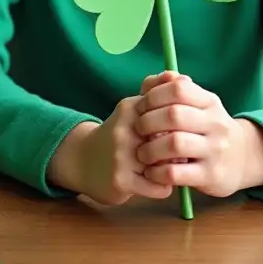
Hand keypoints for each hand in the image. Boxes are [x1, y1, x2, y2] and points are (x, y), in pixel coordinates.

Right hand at [48, 99, 173, 205]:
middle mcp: (125, 129)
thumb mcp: (133, 108)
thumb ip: (155, 91)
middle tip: (175, 154)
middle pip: (173, 140)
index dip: (181, 127)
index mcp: (131, 108)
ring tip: (162, 167)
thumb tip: (180, 75)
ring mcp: (121, 155)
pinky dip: (161, 187)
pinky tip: (152, 182)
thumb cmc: (118, 134)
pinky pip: (160, 188)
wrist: (81, 160)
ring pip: (169, 166)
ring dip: (170, 169)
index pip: (172, 114)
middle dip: (179, 149)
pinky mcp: (121, 180)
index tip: (179, 133)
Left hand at [133, 71, 249, 196]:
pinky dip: (157, 172)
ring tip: (142, 153)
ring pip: (174, 144)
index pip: (178, 89)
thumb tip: (149, 82)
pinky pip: (175, 172)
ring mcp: (215, 150)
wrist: (242, 160)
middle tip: (137, 130)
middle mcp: (216, 123)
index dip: (153, 96)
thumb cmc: (205, 128)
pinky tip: (152, 171)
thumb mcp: (196, 106)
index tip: (141, 107)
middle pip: (174, 115)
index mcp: (209, 102)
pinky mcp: (210, 176)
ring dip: (150, 149)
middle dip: (147, 122)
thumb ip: (169, 91)